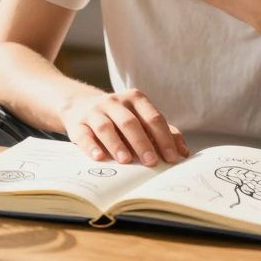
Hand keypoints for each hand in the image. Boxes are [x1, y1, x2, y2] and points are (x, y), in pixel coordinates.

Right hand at [58, 88, 190, 165]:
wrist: (79, 104)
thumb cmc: (119, 117)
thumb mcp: (140, 118)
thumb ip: (163, 132)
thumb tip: (184, 153)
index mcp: (135, 99)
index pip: (153, 117)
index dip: (163, 138)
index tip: (171, 158)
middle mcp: (114, 102)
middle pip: (130, 122)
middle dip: (142, 142)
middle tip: (151, 162)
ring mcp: (94, 111)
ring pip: (106, 126)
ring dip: (116, 144)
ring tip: (126, 161)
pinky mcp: (77, 124)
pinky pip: (83, 135)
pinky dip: (91, 147)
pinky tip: (99, 158)